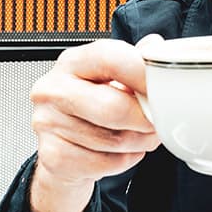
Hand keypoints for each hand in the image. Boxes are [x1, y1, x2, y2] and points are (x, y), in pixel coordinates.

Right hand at [27, 39, 159, 211]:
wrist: (60, 148)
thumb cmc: (89, 108)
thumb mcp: (109, 78)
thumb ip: (133, 63)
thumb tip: (156, 47)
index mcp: (71, 62)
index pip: (110, 58)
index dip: (143, 74)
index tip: (164, 87)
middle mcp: (53, 89)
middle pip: (114, 108)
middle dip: (145, 119)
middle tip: (157, 121)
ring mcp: (48, 124)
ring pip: (115, 140)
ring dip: (139, 142)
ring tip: (139, 136)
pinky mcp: (52, 156)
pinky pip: (106, 163)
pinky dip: (124, 161)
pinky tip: (119, 152)